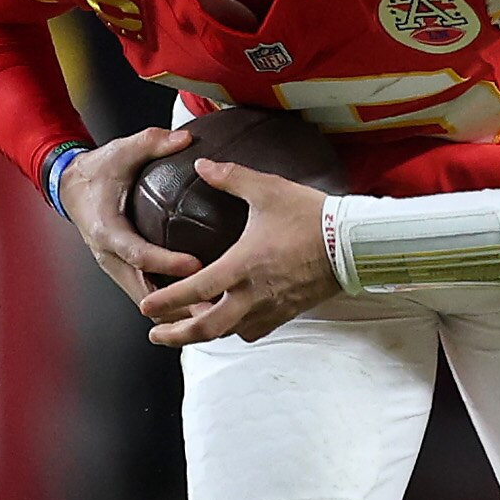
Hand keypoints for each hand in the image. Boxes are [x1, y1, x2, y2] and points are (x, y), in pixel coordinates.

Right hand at [58, 127, 202, 307]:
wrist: (70, 186)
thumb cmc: (97, 170)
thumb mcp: (122, 150)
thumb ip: (153, 143)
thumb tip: (185, 138)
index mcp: (107, 230)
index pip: (138, 254)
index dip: (167, 263)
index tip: (196, 265)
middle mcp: (109, 256)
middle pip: (143, 291)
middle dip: (176, 303)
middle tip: (211, 306)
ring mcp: (114, 267)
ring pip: (144, 301)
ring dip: (174, 310)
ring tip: (210, 314)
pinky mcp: (122, 271)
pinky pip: (145, 295)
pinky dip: (168, 305)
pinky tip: (196, 306)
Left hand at [138, 161, 337, 345]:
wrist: (354, 244)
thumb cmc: (311, 216)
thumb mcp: (268, 190)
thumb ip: (231, 177)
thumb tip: (202, 165)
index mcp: (241, 267)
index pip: (193, 291)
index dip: (166, 301)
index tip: (145, 307)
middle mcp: (253, 296)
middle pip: (206, 329)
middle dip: (177, 335)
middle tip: (156, 333)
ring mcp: (271, 308)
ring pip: (229, 333)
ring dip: (204, 333)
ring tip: (187, 327)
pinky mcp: (287, 313)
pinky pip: (254, 330)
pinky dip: (235, 330)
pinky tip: (230, 319)